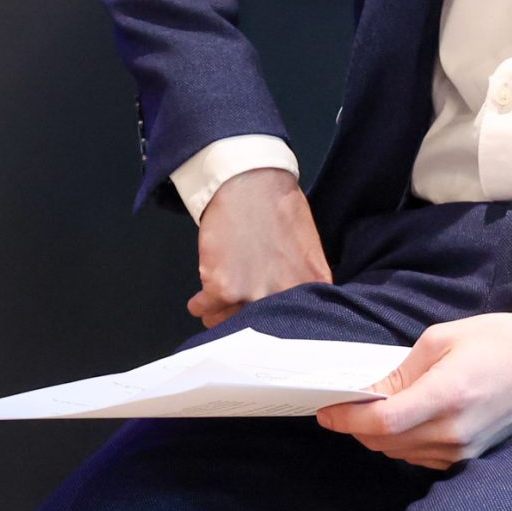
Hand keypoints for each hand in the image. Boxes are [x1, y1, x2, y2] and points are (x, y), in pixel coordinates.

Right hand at [190, 167, 330, 326]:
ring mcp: (252, 294)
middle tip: (238, 321)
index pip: (298, 325)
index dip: (279, 329)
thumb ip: (303, 282)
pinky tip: (200, 302)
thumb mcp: (308, 248)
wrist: (250, 180)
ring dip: (220, 317)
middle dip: (248, 326)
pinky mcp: (222, 287)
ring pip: (229, 324)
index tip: (267, 328)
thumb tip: (293, 307)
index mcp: (311, 286)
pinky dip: (199, 305)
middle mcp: (284, 296)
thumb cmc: (279, 207)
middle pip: (262, 330)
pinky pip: (204, 308)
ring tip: (216, 310)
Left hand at [314, 308, 511, 468]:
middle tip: (343, 405)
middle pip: (385, 444)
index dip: (347, 419)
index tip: (325, 411)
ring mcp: (465, 451)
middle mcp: (454, 433)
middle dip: (357, 427)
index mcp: (445, 397)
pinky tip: (401, 421)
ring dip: (378, 437)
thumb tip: (370, 393)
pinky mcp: (472, 458)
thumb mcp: (443, 339)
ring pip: (401, 454)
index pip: (382, 423)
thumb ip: (402, 371)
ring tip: (370, 410)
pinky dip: (403, 443)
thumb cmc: (500, 341)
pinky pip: (422, 458)